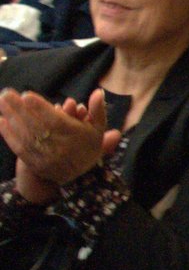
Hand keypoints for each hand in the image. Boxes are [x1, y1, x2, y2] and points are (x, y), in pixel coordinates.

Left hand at [0, 88, 120, 203]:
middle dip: (20, 109)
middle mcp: (60, 147)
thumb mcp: (98, 129)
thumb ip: (97, 110)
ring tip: (1, 102)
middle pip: (37, 126)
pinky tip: (1, 121)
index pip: (55, 120)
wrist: (80, 178)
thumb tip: (98, 92)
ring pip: (26, 135)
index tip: (27, 95)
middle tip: (6, 93)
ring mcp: (46, 157)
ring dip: (12, 118)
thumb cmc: (88, 147)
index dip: (40, 108)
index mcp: (75, 136)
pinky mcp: (35, 164)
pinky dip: (9, 134)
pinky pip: (20, 148)